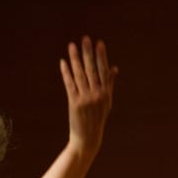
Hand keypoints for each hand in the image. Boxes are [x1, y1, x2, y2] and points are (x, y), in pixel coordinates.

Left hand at [59, 36, 117, 154]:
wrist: (88, 138)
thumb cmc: (97, 119)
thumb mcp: (106, 102)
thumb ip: (109, 84)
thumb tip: (114, 68)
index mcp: (106, 93)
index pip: (104, 70)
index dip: (101, 56)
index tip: (99, 43)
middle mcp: (98, 94)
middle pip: (92, 69)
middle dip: (88, 53)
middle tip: (85, 38)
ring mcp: (86, 99)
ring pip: (80, 74)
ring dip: (76, 59)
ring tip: (72, 46)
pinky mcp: (74, 104)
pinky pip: (70, 85)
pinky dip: (66, 73)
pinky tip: (63, 62)